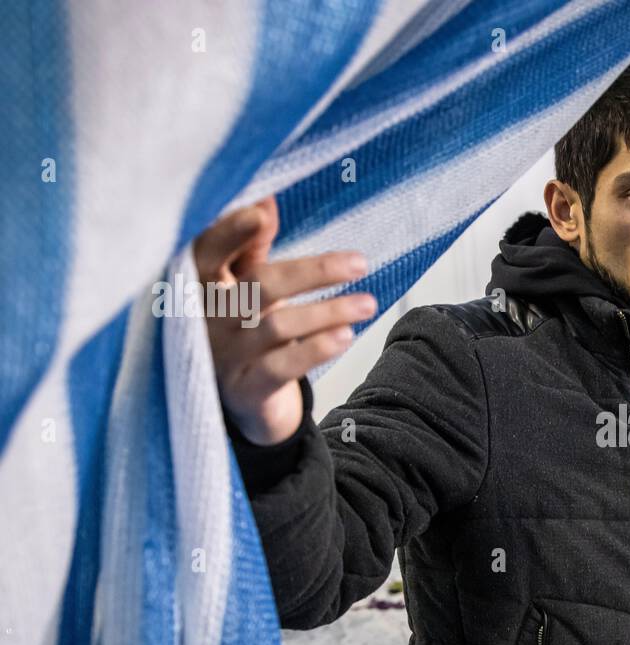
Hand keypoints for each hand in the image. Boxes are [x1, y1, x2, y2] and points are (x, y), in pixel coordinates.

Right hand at [195, 196, 376, 444]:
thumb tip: (264, 198)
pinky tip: (345, 336)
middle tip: (361, 262)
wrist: (237, 399)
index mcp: (200, 284)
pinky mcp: (245, 388)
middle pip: (260, 286)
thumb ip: (249, 246)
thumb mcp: (241, 284)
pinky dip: (316, 349)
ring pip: (278, 326)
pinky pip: (282, 367)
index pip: (208, 251)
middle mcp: (207, 318)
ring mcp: (224, 355)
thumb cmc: (240, 326)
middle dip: (313, 271)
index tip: (261, 214)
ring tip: (369, 303)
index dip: (231, 232)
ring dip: (329, 311)